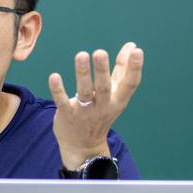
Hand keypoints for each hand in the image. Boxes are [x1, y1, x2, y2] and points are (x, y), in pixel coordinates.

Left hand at [48, 42, 143, 168]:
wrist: (84, 146)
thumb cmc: (101, 112)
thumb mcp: (115, 94)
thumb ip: (122, 69)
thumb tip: (132, 46)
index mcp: (118, 100)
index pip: (130, 84)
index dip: (135, 68)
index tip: (137, 52)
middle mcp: (103, 106)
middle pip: (104, 87)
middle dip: (102, 70)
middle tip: (100, 52)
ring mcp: (85, 111)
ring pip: (85, 92)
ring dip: (82, 74)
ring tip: (81, 55)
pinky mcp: (68, 115)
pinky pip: (63, 101)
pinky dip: (58, 90)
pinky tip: (54, 76)